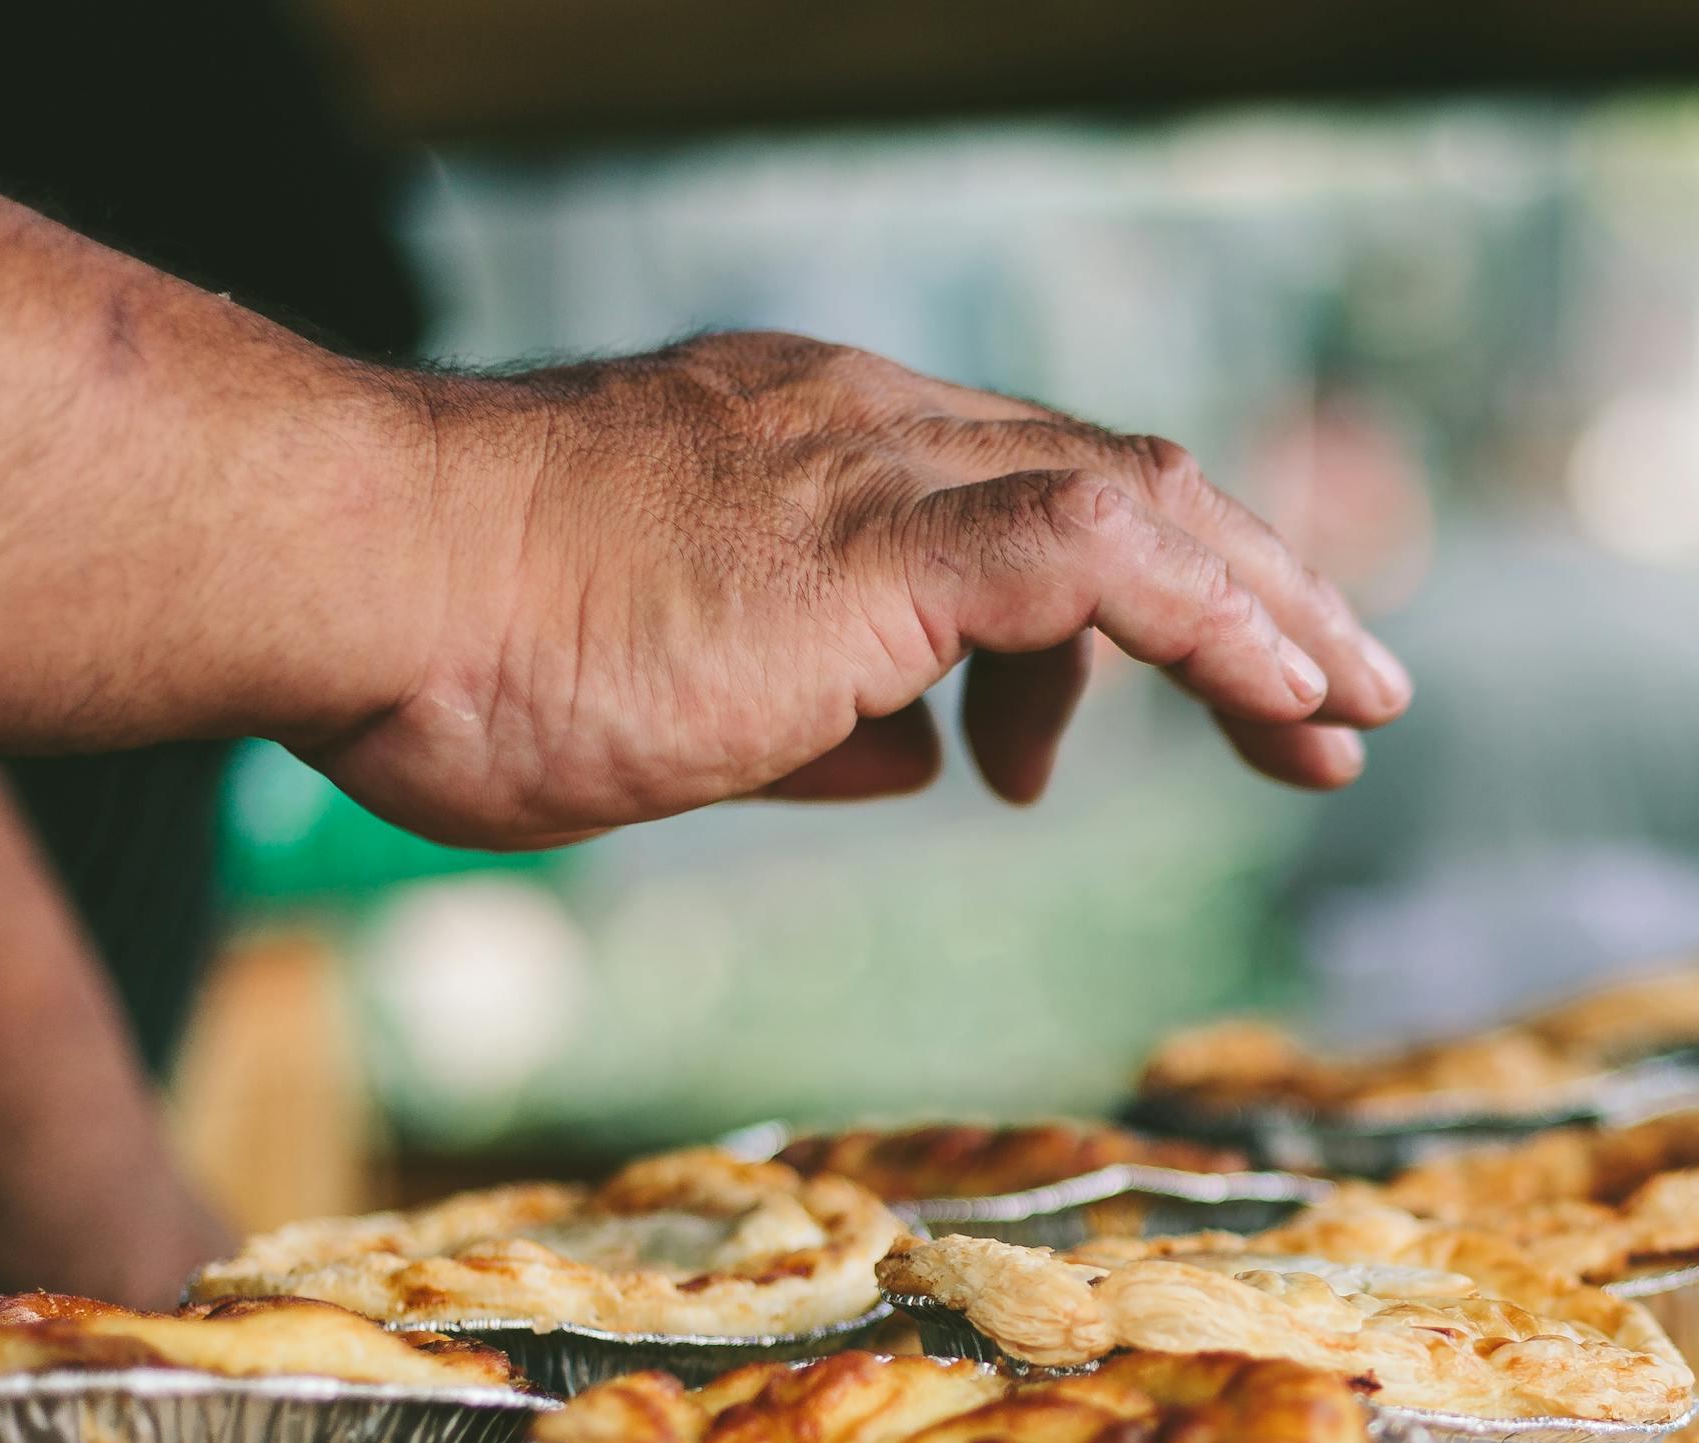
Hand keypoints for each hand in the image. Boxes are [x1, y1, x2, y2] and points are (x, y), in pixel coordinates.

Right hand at [314, 334, 1413, 847]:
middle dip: (1253, 595)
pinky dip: (1216, 629)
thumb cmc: (453, 653)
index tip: (1222, 700)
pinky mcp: (876, 542)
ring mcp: (870, 469)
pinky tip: (1291, 701)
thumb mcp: (672, 703)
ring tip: (1351, 720)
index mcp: (807, 452)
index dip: (1150, 602)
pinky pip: (1104, 562)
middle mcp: (859, 428)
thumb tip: (916, 758)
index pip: (1027, 499)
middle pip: (1115, 485)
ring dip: (1268, 616)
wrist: (347, 584)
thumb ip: (813, 717)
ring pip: (1138, 511)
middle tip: (1349, 699)